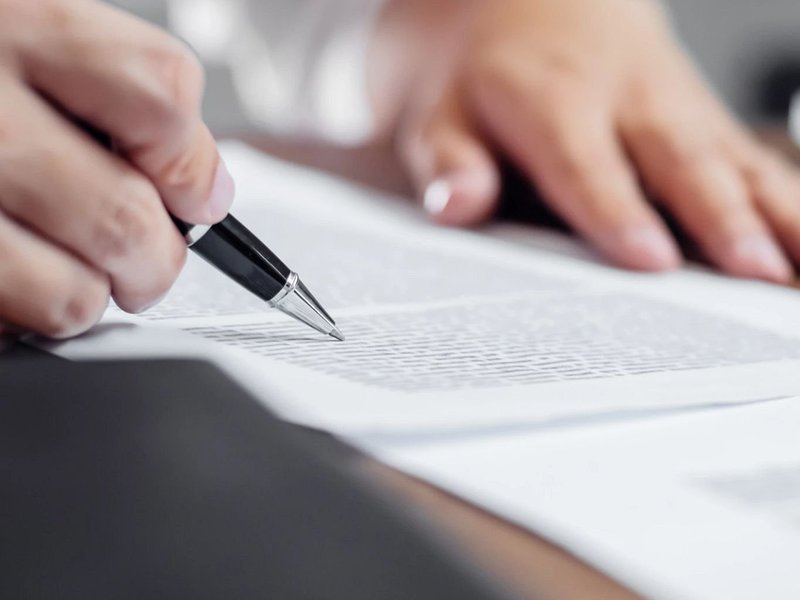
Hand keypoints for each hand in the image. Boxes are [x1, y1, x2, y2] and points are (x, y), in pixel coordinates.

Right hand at [0, 0, 232, 337]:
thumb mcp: (21, 28)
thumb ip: (114, 90)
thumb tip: (207, 189)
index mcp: (14, 22)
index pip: (161, 96)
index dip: (192, 162)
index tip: (195, 195)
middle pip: (124, 217)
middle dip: (155, 260)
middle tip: (145, 260)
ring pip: (68, 295)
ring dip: (86, 296)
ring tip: (68, 270)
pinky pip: (6, 322)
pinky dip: (22, 313)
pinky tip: (9, 275)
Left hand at [374, 0, 799, 281]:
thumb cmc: (480, 73)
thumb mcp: (436, 111)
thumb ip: (448, 161)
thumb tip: (455, 206)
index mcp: (550, 99)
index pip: (584, 164)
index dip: (618, 213)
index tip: (653, 262)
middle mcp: (625, 96)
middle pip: (678, 159)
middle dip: (722, 219)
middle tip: (758, 275)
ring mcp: (673, 102)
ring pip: (733, 157)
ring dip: (777, 213)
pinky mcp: (700, 115)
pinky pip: (752, 158)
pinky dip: (788, 201)